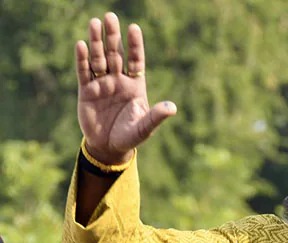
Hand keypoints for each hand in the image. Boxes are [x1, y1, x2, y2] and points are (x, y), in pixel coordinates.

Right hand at [76, 12, 176, 164]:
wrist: (109, 147)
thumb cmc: (130, 136)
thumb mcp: (145, 128)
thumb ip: (156, 116)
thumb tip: (172, 108)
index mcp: (135, 85)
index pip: (136, 60)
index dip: (135, 45)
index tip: (134, 28)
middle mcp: (118, 81)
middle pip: (115, 54)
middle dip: (113, 36)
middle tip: (110, 16)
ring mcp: (102, 84)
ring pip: (99, 59)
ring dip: (96, 42)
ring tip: (94, 23)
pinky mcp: (87, 91)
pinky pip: (84, 72)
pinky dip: (82, 59)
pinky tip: (81, 44)